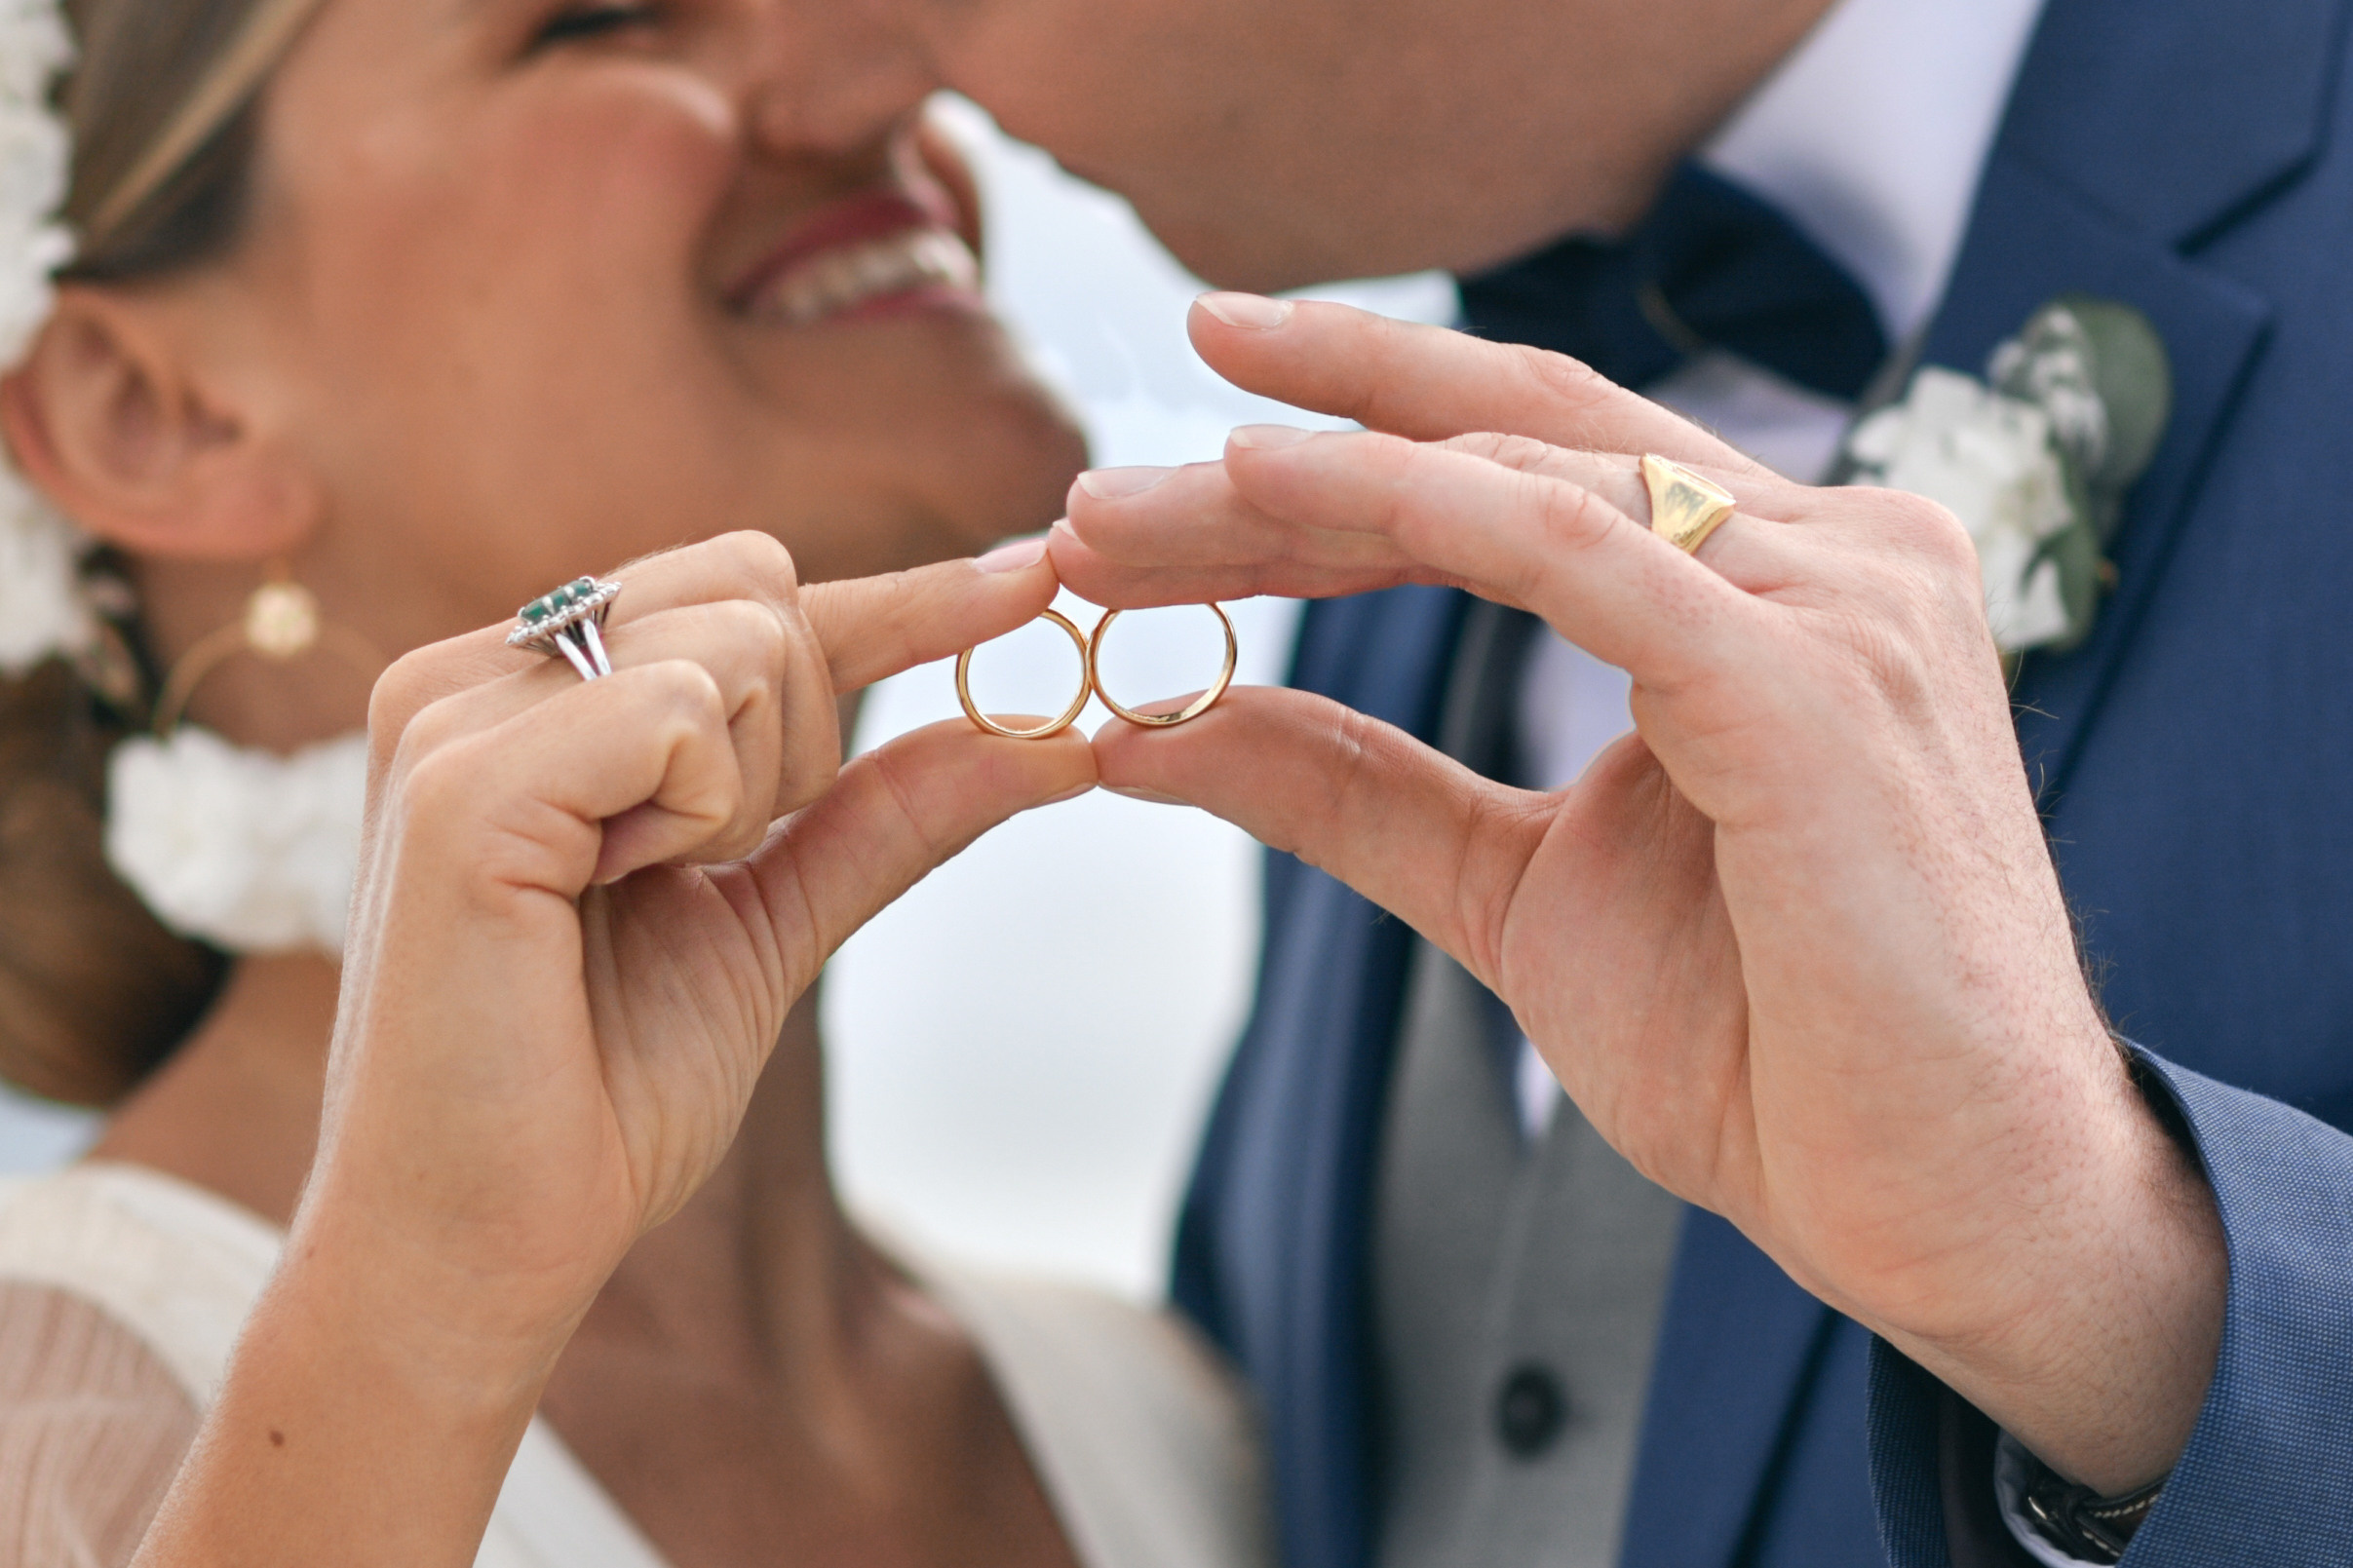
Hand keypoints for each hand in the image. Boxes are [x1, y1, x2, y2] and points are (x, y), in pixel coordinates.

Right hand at [317, 533, 1091, 1336]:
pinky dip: (700, 813)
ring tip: (631, 894)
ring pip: (740, 638)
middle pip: (761, 591)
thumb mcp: (773, 922)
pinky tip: (606, 894)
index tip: (1040, 579)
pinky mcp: (460, 781)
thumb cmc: (602, 1093)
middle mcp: (475, 674)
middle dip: (800, 740)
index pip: (750, 595)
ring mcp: (454, 716)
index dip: (907, 597)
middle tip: (700, 868)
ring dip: (749, 791)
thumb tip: (1051, 738)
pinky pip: (683, 713)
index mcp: (529, 694)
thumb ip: (885, 816)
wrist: (484, 1245)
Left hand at [1056, 298, 2224, 1492]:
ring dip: (1300, 488)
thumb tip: (1173, 727)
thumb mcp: (1515, 893)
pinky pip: (1582, 556)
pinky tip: (1267, 492)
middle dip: (1293, 440)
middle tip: (1098, 484)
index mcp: (1770, 586)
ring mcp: (1836, 597)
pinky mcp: (1817, 677)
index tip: (1168, 475)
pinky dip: (1413, 513)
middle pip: (1510, 446)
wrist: (1940, 1207)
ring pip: (1519, 482)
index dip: (1338, 461)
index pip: (1523, 479)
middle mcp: (1825, 551)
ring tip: (1120, 523)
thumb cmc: (1772, 1052)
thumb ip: (1362, 794)